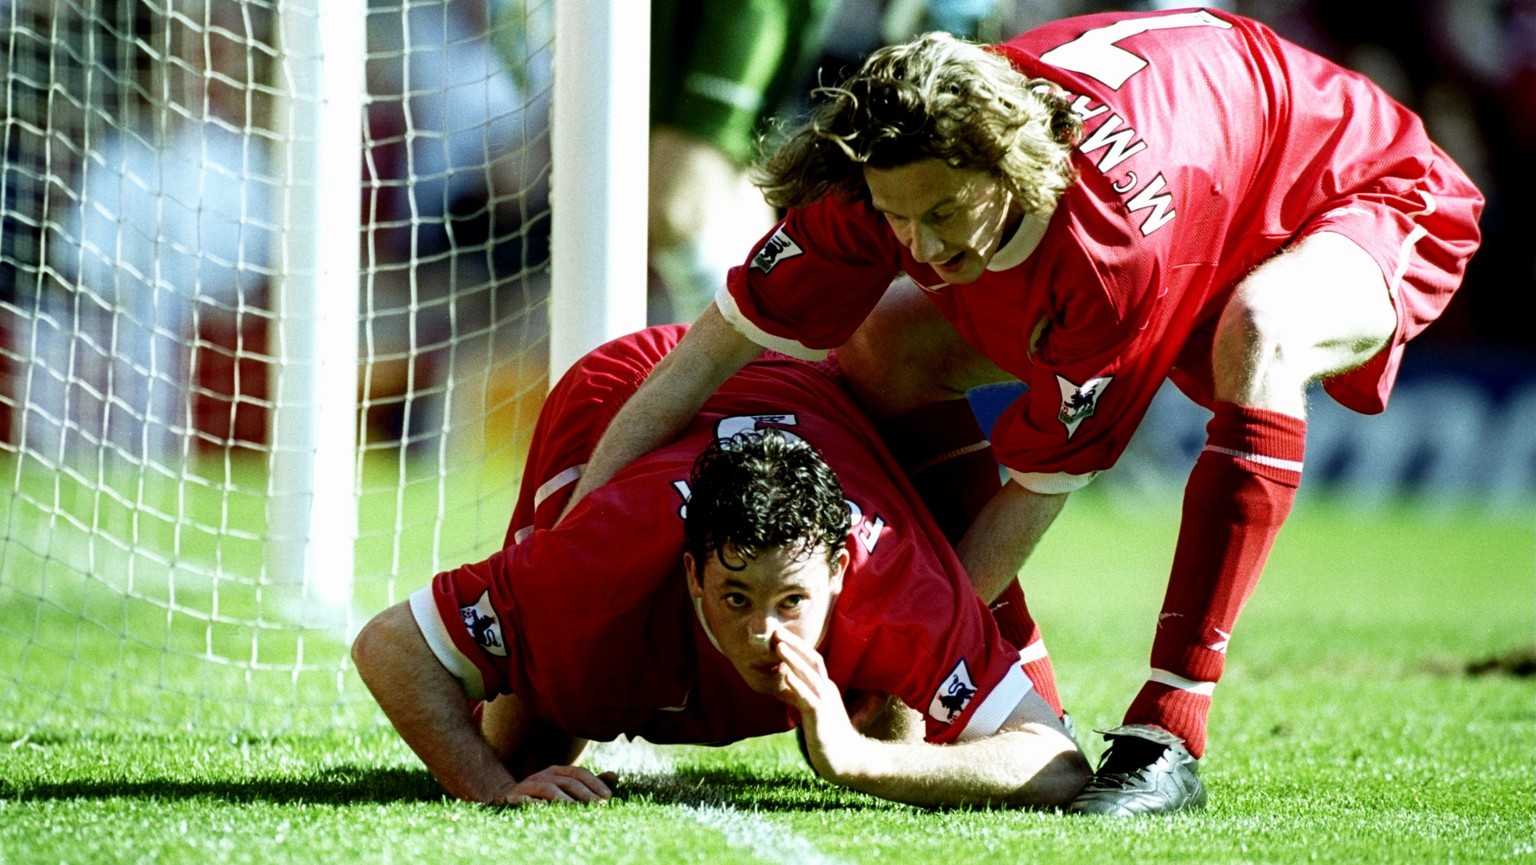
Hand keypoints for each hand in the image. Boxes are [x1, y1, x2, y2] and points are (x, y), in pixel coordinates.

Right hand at [490, 766, 618, 806]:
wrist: (505, 795)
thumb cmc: (543, 794)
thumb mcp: (565, 786)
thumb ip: (589, 783)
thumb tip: (614, 777)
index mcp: (558, 771)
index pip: (579, 774)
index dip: (594, 784)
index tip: (608, 797)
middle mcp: (544, 775)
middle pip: (568, 782)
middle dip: (585, 794)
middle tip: (599, 807)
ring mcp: (529, 785)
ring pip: (549, 789)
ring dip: (565, 799)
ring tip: (578, 809)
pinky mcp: (515, 798)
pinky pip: (525, 800)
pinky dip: (534, 803)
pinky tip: (544, 809)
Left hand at [771, 626, 864, 779]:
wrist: (846, 761)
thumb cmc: (827, 736)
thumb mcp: (812, 710)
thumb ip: (799, 695)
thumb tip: (783, 684)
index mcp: (825, 688)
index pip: (812, 660)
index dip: (797, 646)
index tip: (781, 633)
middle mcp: (827, 691)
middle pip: (813, 660)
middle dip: (795, 644)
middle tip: (777, 629)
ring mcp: (825, 704)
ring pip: (810, 676)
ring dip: (794, 659)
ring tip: (778, 645)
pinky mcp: (821, 719)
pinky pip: (808, 699)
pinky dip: (797, 685)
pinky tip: (785, 675)